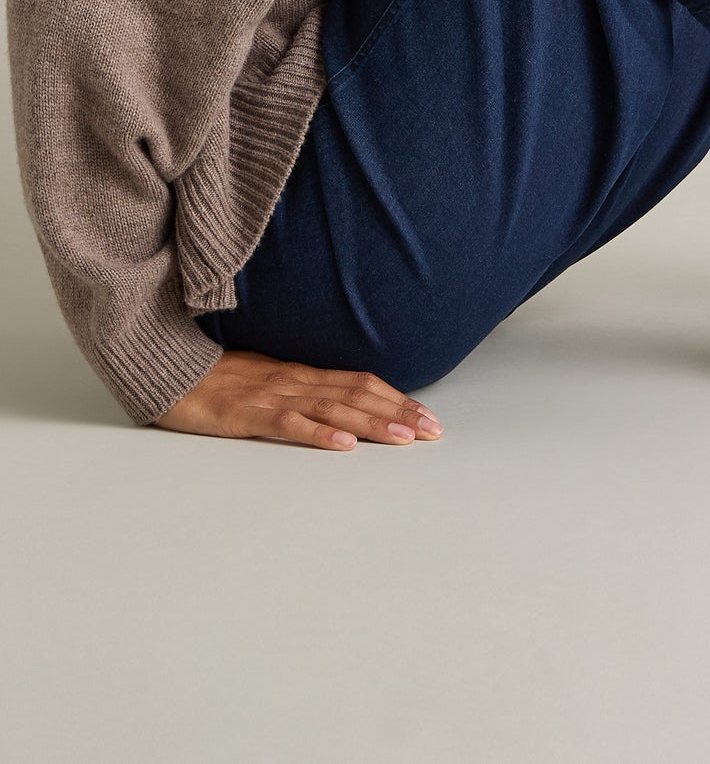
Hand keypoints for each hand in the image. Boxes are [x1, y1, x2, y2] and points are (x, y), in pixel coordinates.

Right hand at [156, 348, 443, 450]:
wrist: (169, 370)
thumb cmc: (215, 379)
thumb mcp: (265, 381)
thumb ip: (299, 391)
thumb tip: (338, 406)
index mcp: (300, 374)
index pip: (360, 383)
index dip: (396, 398)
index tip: (427, 415)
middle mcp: (295, 381)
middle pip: (357, 395)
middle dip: (399, 413)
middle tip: (434, 431)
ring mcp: (272, 395)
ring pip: (333, 409)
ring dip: (372, 424)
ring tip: (405, 438)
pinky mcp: (247, 414)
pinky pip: (289, 424)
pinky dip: (319, 434)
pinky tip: (344, 446)